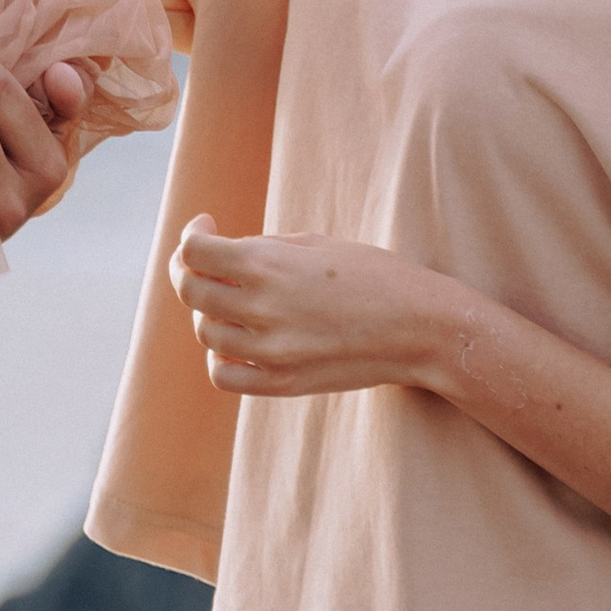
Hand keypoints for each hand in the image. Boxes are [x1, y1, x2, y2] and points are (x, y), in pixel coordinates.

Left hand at [169, 216, 441, 395]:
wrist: (420, 327)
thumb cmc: (373, 274)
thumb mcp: (313, 244)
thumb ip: (259, 249)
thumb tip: (219, 255)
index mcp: (267, 266)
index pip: (194, 252)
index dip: (192, 235)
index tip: (206, 227)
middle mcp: (260, 310)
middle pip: (190, 290)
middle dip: (189, 269)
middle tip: (205, 260)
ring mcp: (269, 353)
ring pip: (205, 332)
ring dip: (210, 311)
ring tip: (234, 298)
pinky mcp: (281, 384)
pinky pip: (223, 374)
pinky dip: (221, 355)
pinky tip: (237, 339)